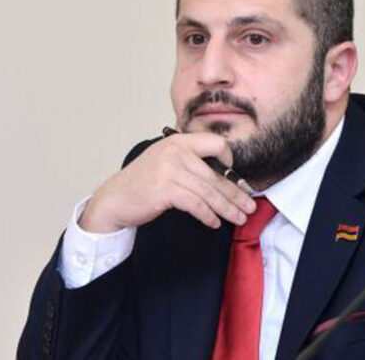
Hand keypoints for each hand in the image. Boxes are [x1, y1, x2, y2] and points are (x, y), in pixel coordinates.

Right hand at [79, 133, 256, 232]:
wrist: (114, 199)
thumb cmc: (142, 183)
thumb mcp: (166, 162)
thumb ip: (190, 162)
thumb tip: (224, 177)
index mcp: (178, 141)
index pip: (215, 143)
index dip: (229, 161)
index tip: (235, 178)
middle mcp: (175, 151)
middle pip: (215, 175)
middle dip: (236, 194)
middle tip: (249, 206)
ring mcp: (169, 169)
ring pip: (209, 192)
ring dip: (227, 208)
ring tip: (238, 218)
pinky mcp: (165, 189)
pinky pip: (196, 204)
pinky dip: (208, 216)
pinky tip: (215, 223)